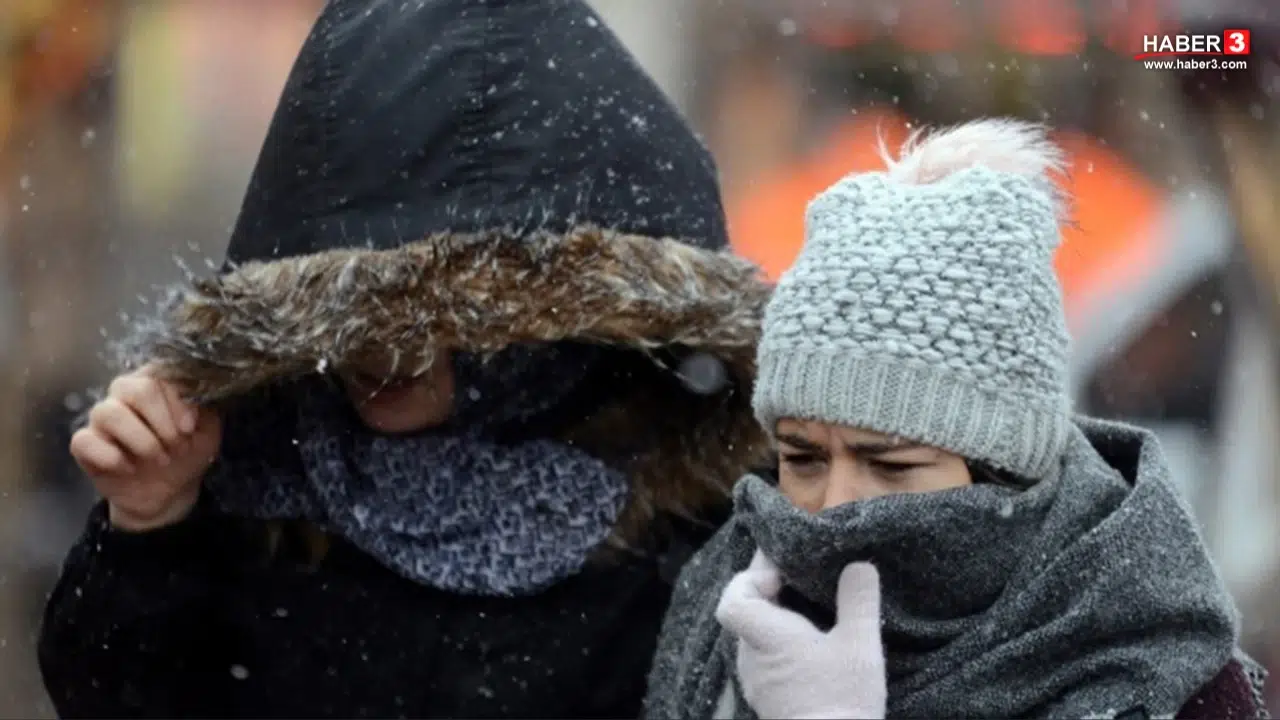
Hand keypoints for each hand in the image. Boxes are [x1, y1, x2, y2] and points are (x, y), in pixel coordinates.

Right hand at [70, 365, 221, 531]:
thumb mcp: (208, 428)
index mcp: (154, 382)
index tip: (190, 428)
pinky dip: (111, 457)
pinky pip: (84, 441)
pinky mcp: (84, 444)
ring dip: (142, 440)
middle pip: (135, 388)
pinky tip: (130, 469)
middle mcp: (124, 393)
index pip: (160, 373)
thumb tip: (192, 394)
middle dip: (161, 422)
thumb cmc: (189, 450)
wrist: (170, 490)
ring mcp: (101, 417)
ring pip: (109, 412)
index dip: (177, 401)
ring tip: (161, 459)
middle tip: (178, 446)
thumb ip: (204, 405)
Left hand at [715, 550, 885, 719]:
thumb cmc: (841, 698)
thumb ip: (859, 601)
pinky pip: (764, 660)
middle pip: (744, 613)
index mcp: (767, 637)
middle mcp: (752, 658)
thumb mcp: (860, 645)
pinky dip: (780, 645)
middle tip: (797, 581)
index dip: (748, 579)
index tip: (779, 574)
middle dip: (767, 593)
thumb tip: (860, 565)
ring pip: (754, 638)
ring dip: (774, 621)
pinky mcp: (767, 698)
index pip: (733, 599)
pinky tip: (809, 647)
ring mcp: (757, 681)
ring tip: (807, 612)